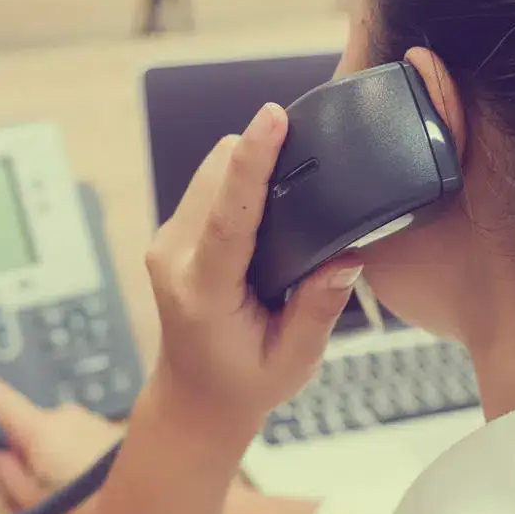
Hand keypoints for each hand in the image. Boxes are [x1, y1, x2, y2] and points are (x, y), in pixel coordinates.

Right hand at [0, 355, 122, 513]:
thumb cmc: (91, 507)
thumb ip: (9, 476)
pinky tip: (97, 484)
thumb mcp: (37, 503)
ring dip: (59, 459)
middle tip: (48, 493)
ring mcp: (88, 418)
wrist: (153, 499)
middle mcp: (63, 416)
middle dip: (31, 456)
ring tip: (81, 494)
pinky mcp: (108, 426)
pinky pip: (80, 440)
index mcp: (39, 431)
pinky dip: (80, 458)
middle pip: (30, 429)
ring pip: (57, 437)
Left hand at [144, 102, 362, 445]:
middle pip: (217, 174)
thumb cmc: (244, 383)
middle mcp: (174, 258)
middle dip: (260, 158)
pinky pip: (206, 185)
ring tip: (287, 199)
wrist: (195, 396)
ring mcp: (167, 243)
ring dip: (247, 170)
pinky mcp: (172, 234)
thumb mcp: (293, 362)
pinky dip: (237, 183)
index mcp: (203, 292)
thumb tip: (347, 257)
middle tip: (308, 171)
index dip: (253, 161)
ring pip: (209, 171)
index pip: (229, 216)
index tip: (273, 117)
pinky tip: (264, 211)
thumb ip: (318, 311)